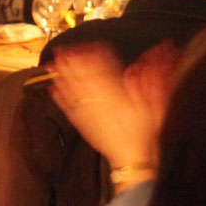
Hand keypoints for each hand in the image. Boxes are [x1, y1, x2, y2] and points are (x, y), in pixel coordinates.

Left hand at [47, 43, 166, 174]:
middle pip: (82, 78)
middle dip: (71, 64)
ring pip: (73, 90)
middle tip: (60, 51)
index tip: (87, 46)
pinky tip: (52, 90)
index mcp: (116, 94)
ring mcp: (89, 113)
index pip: (101, 70)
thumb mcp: (154, 105)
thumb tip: (142, 64)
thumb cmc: (144, 133)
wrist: (132, 159)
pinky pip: (69, 109)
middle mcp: (99, 101)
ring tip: (51, 65)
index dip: (93, 56)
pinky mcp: (83, 125)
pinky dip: (60, 99)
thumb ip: (149, 82)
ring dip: (62, 77)